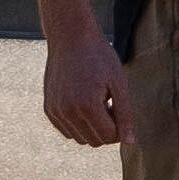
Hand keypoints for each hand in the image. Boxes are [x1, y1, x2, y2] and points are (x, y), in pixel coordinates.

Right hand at [41, 18, 129, 150]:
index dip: (120, 127)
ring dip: (92, 127)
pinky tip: (83, 102)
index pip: (109, 137)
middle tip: (109, 103)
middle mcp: (67, 112)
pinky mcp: (49, 109)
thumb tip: (130, 142)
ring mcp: (55, 111)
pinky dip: (78, 123)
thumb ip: (125, 114)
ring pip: (80, 138)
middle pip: (94, 141)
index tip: (119, 107)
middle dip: (106, 128)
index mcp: (87, 106)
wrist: (70, 37)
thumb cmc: (99, 57)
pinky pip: (67, 130)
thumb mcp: (119, 83)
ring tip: (96, 101)